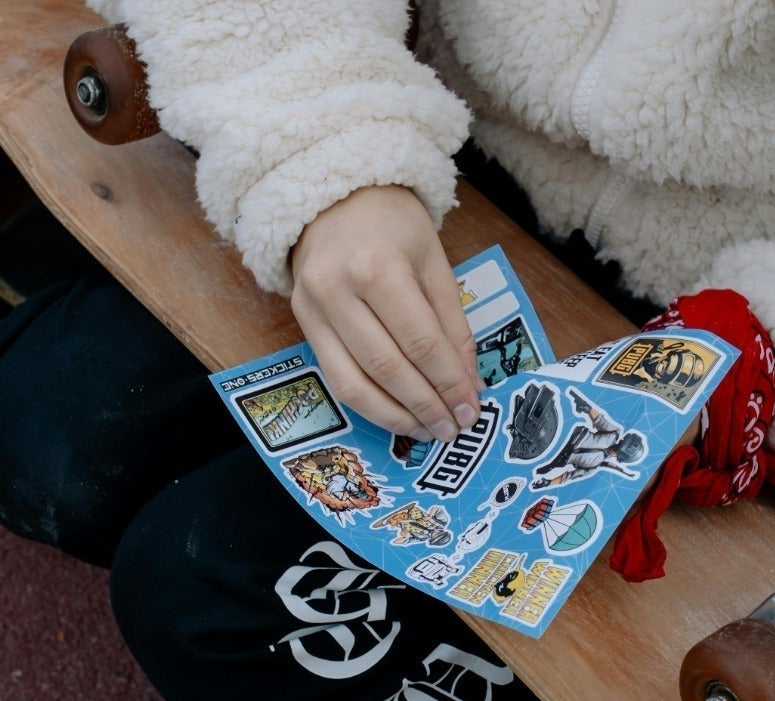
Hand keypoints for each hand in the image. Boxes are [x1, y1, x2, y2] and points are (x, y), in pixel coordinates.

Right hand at [290, 185, 478, 442]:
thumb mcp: (435, 263)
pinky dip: (369, 404)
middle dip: (427, 405)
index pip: (421, 343)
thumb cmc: (393, 225)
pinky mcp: (302, 322)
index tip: (472, 409)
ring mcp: (313, 308)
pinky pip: (335, 377)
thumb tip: (468, 384)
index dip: (449, 383)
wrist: (332, 196)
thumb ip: (452, 325)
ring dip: (396, 415)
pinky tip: (397, 415)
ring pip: (355, 382)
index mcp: (378, 268)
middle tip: (455, 428)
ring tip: (429, 430)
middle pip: (388, 367)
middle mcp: (338, 290)